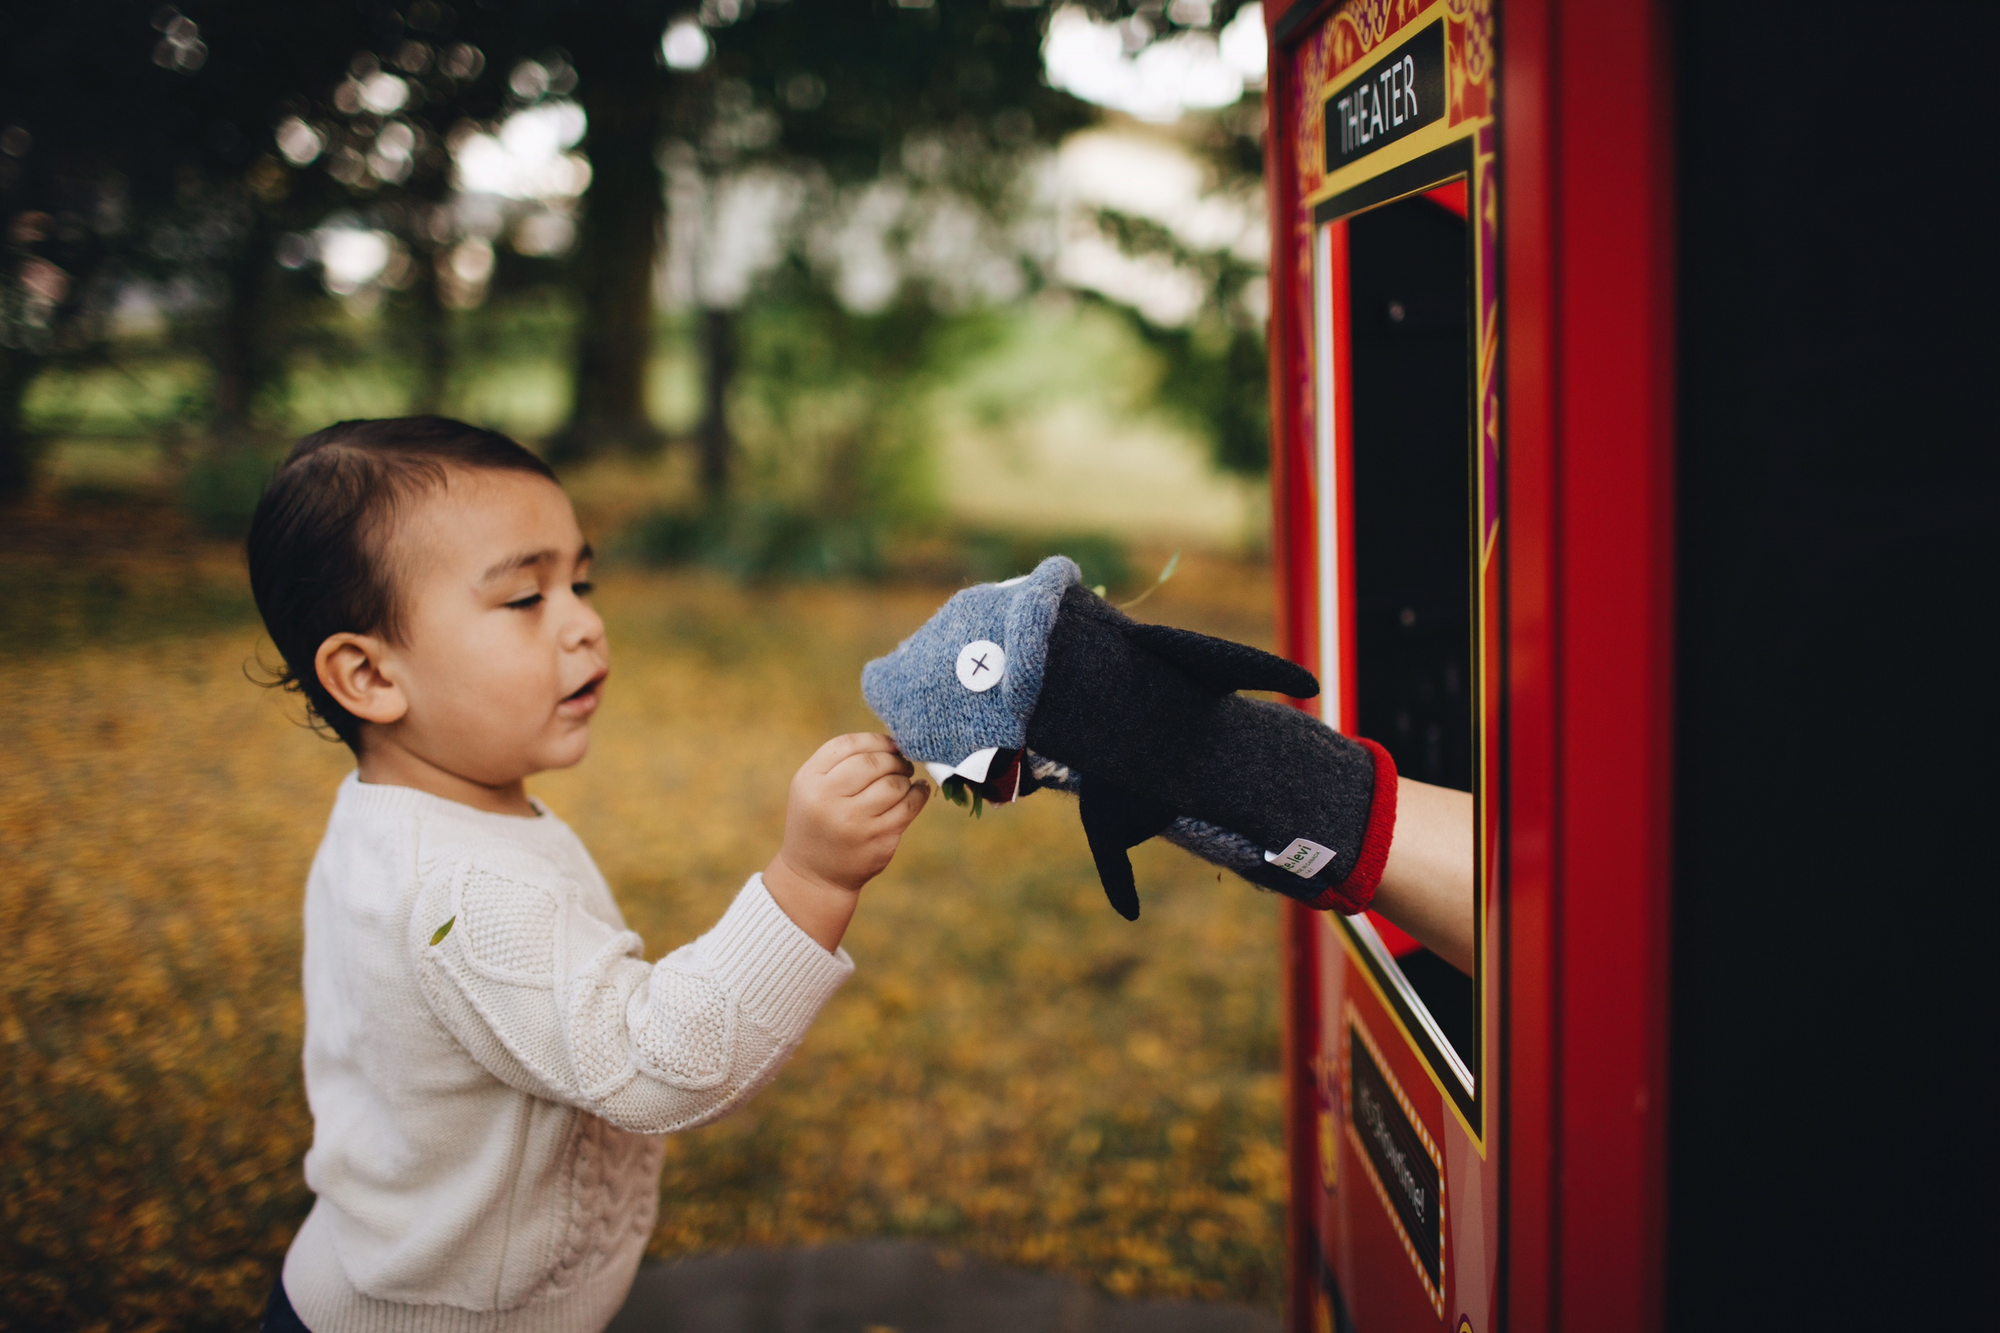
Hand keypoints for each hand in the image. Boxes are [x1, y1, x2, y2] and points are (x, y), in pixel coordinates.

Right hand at [762, 733, 929, 950]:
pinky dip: (919, 794)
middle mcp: (828, 801)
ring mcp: (855, 823)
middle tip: (901, 762)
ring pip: (894, 784)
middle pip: (873, 762)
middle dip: (894, 759)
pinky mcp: (878, 840)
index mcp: (809, 781)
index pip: (848, 745)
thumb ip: (841, 763)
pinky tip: (917, 791)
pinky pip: (909, 808)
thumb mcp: (812, 787)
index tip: (889, 745)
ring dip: (905, 777)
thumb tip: (893, 742)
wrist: (814, 875)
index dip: (875, 740)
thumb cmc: (819, 820)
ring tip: (904, 779)